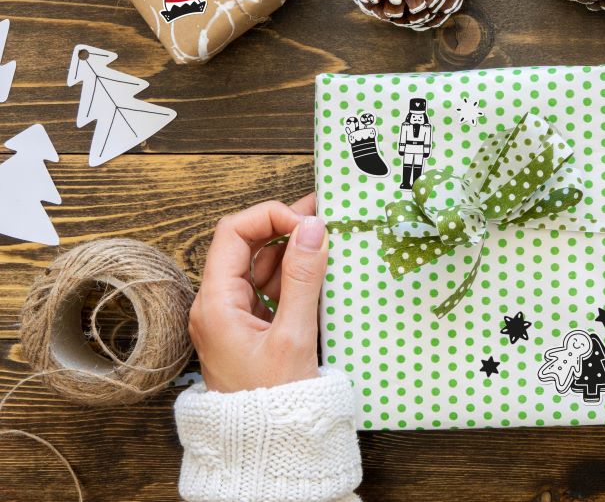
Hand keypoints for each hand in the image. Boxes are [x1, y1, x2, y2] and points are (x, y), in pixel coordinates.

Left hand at [189, 194, 329, 391]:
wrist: (268, 448)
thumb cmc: (274, 403)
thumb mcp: (294, 336)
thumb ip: (304, 278)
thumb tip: (313, 227)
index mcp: (215, 303)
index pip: (233, 233)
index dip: (269, 216)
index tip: (306, 221)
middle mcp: (217, 305)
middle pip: (246, 245)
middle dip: (284, 227)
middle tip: (324, 218)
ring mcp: (234, 317)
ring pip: (260, 266)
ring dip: (292, 251)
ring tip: (328, 240)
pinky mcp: (251, 329)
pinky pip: (270, 290)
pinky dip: (295, 276)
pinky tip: (320, 271)